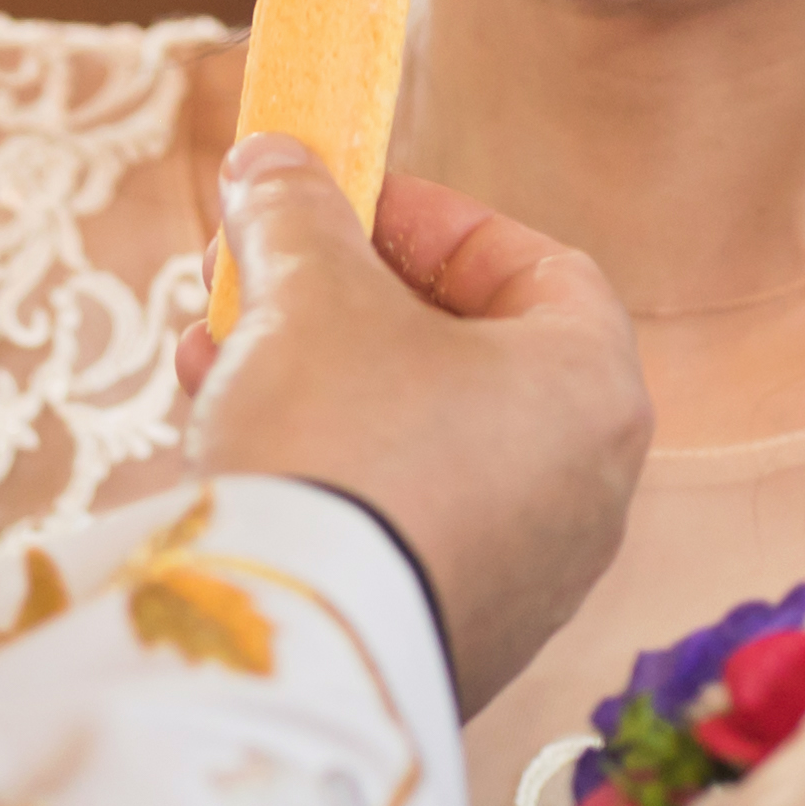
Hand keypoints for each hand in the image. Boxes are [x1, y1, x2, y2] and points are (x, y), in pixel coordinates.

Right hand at [182, 138, 646, 713]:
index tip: (339, 200)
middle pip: (465, 354)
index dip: (430, 219)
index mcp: (593, 389)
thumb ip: (296, 210)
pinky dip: (327, 472)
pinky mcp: (456, 636)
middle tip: (257, 272)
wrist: (301, 646)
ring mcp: (528, 576)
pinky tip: (229, 445)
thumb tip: (273, 159)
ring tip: (211, 355)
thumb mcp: (308, 289)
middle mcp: (588, 488)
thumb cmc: (339, 441)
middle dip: (344, 300)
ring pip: (419, 441)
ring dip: (315, 380)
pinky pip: (396, 521)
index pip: (534, 265)